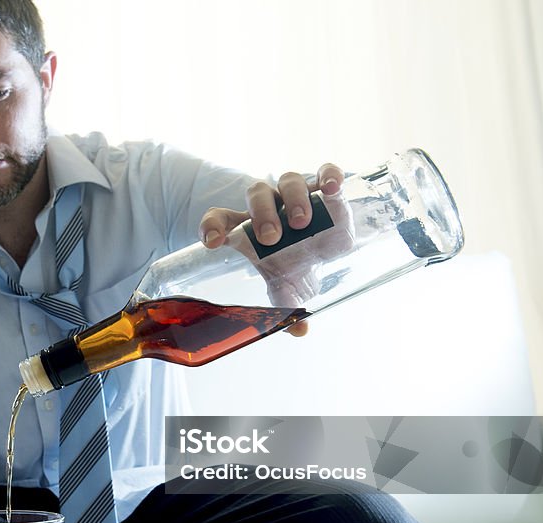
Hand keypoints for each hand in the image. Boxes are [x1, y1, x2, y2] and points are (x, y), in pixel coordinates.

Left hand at [198, 163, 346, 335]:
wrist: (320, 248)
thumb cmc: (292, 265)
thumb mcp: (286, 286)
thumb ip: (286, 305)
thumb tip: (300, 329)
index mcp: (247, 228)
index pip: (220, 218)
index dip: (211, 226)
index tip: (212, 243)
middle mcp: (268, 205)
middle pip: (256, 195)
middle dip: (262, 215)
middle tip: (271, 238)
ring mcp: (295, 193)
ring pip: (287, 182)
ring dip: (293, 199)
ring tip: (301, 222)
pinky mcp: (324, 187)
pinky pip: (324, 172)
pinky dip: (328, 175)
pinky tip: (331, 187)